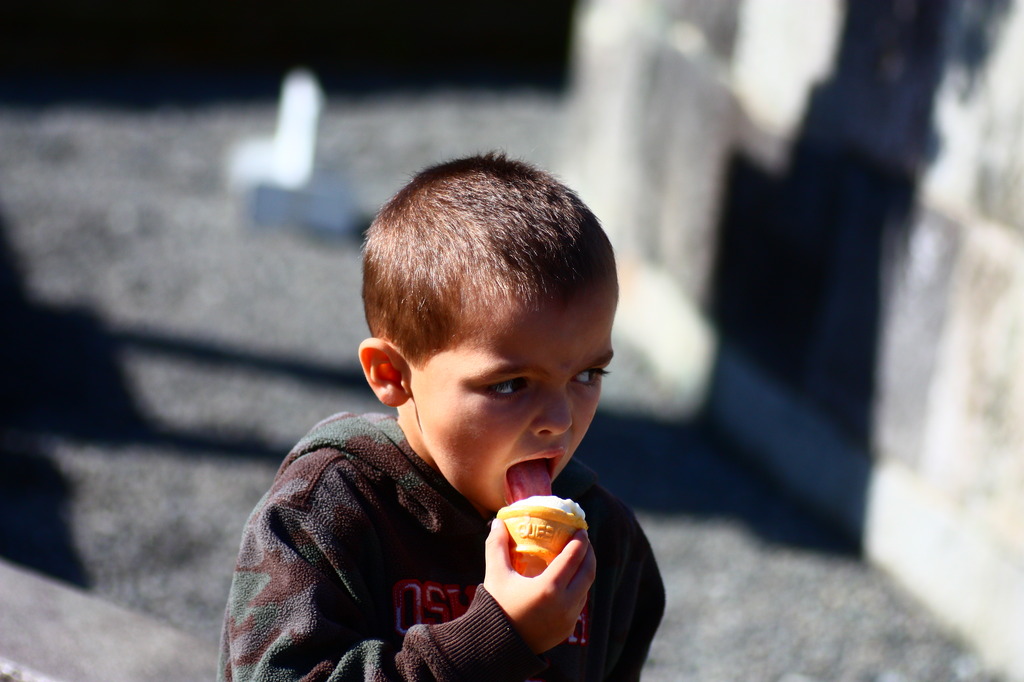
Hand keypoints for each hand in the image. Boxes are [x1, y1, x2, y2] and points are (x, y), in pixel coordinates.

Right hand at [483, 518, 595, 653]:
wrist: (497, 647)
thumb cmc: (496, 607)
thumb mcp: (496, 574)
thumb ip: (497, 546)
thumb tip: (498, 522)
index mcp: (549, 588)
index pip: (573, 558)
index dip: (580, 541)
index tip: (580, 529)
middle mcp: (565, 604)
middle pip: (587, 572)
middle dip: (588, 553)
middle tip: (583, 540)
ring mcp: (568, 619)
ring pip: (585, 588)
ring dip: (586, 571)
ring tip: (579, 558)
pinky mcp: (567, 629)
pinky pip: (579, 603)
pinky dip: (579, 588)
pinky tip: (571, 581)